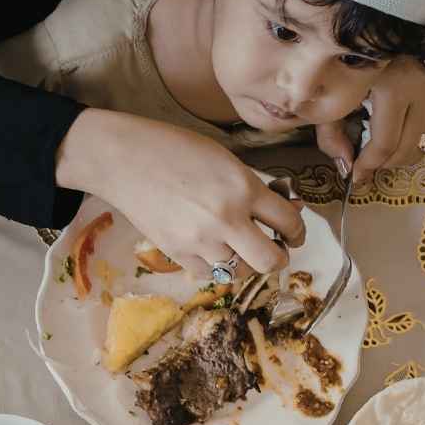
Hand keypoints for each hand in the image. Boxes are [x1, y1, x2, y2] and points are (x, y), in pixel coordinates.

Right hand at [57, 111, 304, 275]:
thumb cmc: (176, 150)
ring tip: (239, 248)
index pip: (288, 221)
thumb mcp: (226, 160)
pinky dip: (216, 267)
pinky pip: (208, 274)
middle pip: (269, 261)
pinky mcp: (177, 253)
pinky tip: (214, 251)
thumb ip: (254, 188)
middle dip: (279, 258)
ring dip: (245, 262)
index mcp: (244, 188)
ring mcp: (199, 240)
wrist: (127, 161)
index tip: (295, 234)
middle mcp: (226, 219)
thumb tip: (281, 211)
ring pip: (238, 271)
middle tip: (276, 251)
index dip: (298, 231)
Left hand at [323, 61, 424, 181]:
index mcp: (392, 86)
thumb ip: (332, 136)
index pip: (386, 142)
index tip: (355, 176)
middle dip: (383, 164)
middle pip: (406, 149)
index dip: (368, 166)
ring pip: (422, 147)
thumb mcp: (332, 103)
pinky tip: (397, 136)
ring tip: (379, 149)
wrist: (379, 47)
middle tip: (365, 164)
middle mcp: (420, 88)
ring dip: (398, 157)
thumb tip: (346, 167)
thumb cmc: (351, 75)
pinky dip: (413, 145)